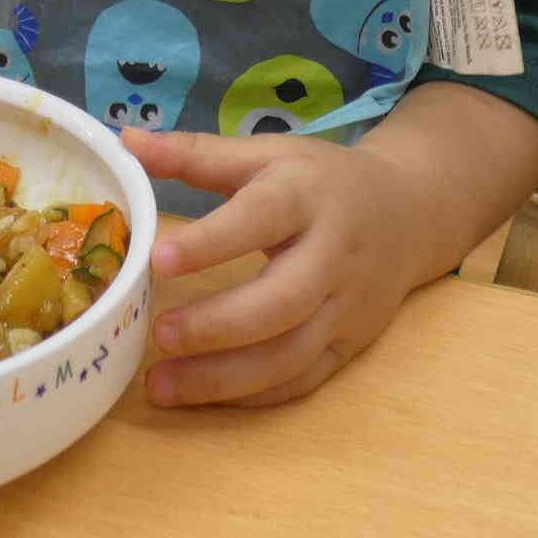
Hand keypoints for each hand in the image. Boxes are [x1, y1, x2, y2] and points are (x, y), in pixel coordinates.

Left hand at [122, 126, 422, 407]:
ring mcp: (347, 308)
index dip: (211, 241)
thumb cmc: (322, 181)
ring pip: (291, 355)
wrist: (411, 212)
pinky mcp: (351, 346)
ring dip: (224, 378)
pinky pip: (302, 381)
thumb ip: (197, 153)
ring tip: (161, 385)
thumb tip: (126, 141)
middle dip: (217, 326)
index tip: (159, 259)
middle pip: (281, 302)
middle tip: (158, 335)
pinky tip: (201, 396)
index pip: (260, 218)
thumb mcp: (268, 154)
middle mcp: (334, 255)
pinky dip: (251, 396)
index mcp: (308, 196)